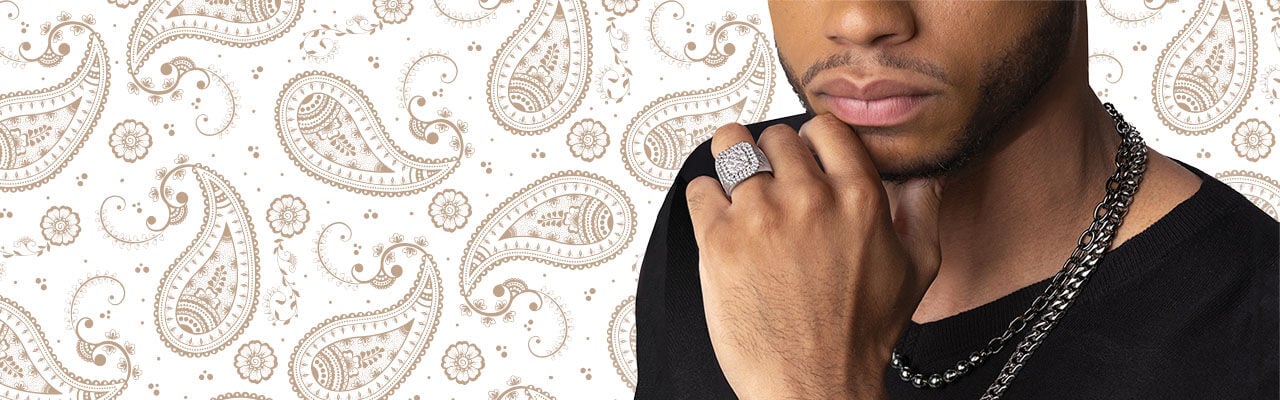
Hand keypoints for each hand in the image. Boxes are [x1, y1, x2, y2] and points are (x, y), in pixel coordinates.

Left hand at [685, 114, 944, 398]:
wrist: (815, 384)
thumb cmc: (859, 336)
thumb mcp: (917, 269)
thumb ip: (922, 211)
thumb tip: (924, 176)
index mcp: (858, 197)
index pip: (824, 128)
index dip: (810, 140)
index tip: (803, 155)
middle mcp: (809, 198)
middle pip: (775, 138)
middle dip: (772, 157)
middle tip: (769, 182)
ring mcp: (760, 215)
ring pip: (731, 149)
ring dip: (731, 163)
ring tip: (733, 181)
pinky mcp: (719, 239)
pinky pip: (700, 189)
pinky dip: (705, 198)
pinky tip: (718, 218)